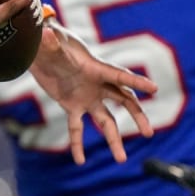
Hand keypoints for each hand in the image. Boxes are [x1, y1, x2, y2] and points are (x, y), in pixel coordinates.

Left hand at [30, 21, 156, 164]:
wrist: (39, 51)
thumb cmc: (49, 42)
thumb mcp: (51, 43)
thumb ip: (51, 43)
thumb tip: (46, 34)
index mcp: (97, 69)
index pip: (120, 77)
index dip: (136, 82)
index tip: (154, 89)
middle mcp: (97, 85)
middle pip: (124, 101)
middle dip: (137, 116)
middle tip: (148, 132)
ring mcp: (87, 97)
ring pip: (106, 121)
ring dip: (114, 139)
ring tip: (121, 160)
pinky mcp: (72, 106)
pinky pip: (77, 128)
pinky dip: (77, 144)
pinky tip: (80, 161)